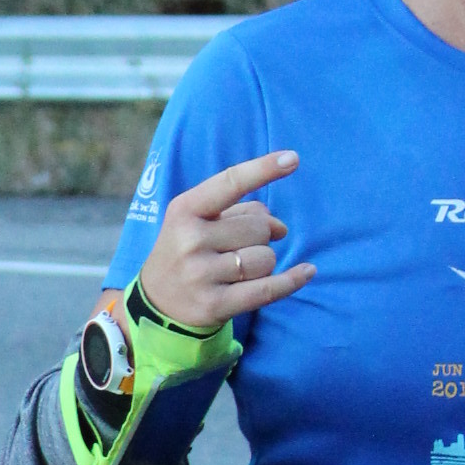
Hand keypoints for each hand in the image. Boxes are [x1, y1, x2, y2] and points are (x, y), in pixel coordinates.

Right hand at [137, 150, 311, 330]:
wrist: (157, 303)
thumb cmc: (187, 251)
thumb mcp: (201, 221)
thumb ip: (241, 212)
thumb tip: (280, 227)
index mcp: (185, 211)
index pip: (230, 183)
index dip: (263, 169)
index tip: (293, 158)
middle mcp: (190, 241)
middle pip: (258, 228)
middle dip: (261, 235)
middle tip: (241, 246)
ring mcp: (201, 275)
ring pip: (265, 258)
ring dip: (264, 262)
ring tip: (241, 269)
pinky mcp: (215, 305)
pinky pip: (267, 289)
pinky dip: (292, 280)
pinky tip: (307, 271)